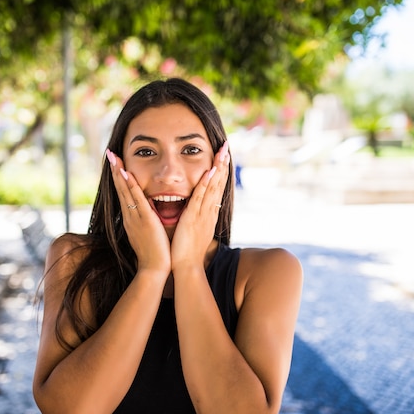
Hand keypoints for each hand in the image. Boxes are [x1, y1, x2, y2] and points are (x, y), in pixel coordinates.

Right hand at [106, 149, 170, 277]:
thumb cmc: (154, 253)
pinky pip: (136, 200)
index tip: (116, 162)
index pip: (123, 193)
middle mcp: (130, 216)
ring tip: (114, 157)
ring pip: (125, 191)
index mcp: (131, 218)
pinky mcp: (144, 221)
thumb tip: (150, 206)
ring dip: (120, 173)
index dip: (119, 177)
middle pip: (120, 188)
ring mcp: (135, 217)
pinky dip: (131, 187)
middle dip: (116, 169)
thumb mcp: (148, 231)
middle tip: (110, 152)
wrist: (154, 269)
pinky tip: (127, 174)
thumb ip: (147, 218)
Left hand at [170, 142, 230, 271]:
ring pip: (213, 187)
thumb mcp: (194, 229)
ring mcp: (203, 214)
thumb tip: (194, 209)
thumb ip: (195, 217)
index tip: (223, 155)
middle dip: (223, 164)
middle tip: (226, 146)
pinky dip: (206, 184)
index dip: (220, 170)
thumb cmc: (187, 250)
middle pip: (219, 183)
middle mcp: (209, 211)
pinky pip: (201, 198)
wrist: (187, 267)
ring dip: (218, 168)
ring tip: (222, 151)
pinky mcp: (194, 218)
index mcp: (208, 213)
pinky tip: (211, 171)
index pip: (216, 187)